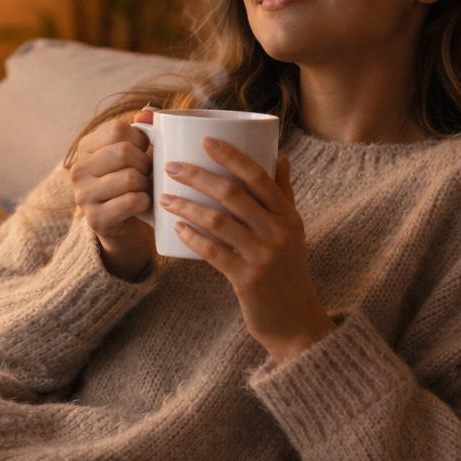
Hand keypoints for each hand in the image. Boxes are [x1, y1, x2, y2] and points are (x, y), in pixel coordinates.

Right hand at [69, 110, 155, 279]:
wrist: (124, 228)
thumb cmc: (132, 184)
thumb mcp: (136, 155)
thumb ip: (143, 130)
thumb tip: (148, 113)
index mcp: (85, 147)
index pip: (117, 128)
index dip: (140, 139)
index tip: (145, 151)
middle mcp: (78, 170)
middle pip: (124, 152)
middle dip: (146, 163)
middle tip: (149, 174)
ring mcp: (83, 195)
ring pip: (130, 177)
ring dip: (147, 184)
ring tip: (146, 189)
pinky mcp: (95, 219)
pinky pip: (132, 201)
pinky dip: (146, 201)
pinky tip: (144, 205)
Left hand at [159, 139, 335, 364]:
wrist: (295, 320)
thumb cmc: (288, 270)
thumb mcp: (294, 230)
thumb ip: (284, 194)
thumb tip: (280, 156)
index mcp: (289, 215)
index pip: (259, 176)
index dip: (231, 156)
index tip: (205, 140)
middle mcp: (279, 232)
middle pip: (233, 194)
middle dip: (197, 176)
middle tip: (171, 166)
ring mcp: (264, 256)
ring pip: (218, 221)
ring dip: (187, 205)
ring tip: (164, 197)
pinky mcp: (248, 280)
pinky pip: (214, 253)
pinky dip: (193, 237)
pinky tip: (175, 227)